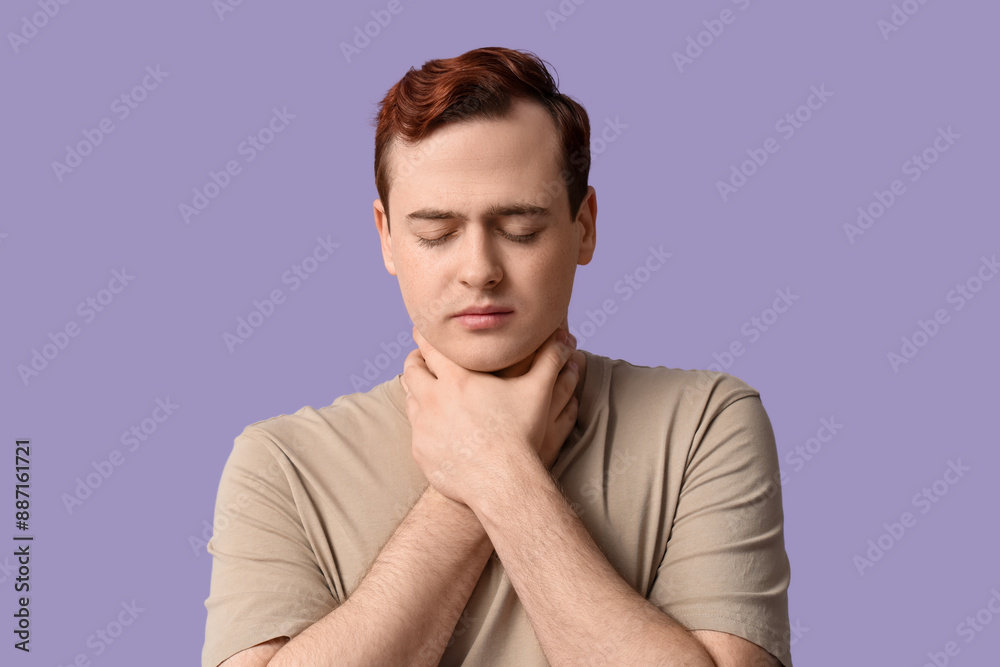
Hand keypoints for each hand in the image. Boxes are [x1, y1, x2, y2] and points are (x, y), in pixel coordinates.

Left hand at [399, 325, 581, 507]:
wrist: (503, 482)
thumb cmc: (521, 435)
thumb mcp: (538, 392)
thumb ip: (549, 360)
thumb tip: (564, 338)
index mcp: (456, 379)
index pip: (429, 346)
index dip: (426, 336)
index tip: (426, 330)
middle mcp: (433, 399)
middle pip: (412, 370)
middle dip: (416, 361)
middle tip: (422, 359)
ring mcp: (424, 427)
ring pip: (410, 399)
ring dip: (417, 391)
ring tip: (429, 390)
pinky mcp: (421, 452)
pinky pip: (415, 430)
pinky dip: (422, 423)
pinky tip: (436, 425)